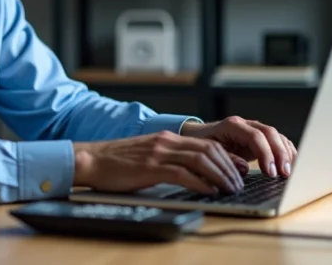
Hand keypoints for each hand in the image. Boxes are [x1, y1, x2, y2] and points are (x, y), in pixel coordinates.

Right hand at [72, 131, 244, 195]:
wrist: (92, 159)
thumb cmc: (118, 162)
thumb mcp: (149, 156)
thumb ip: (169, 160)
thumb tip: (193, 175)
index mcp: (168, 138)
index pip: (207, 144)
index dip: (227, 157)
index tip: (239, 171)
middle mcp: (167, 142)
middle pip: (209, 150)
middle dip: (228, 168)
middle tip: (239, 183)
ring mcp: (159, 153)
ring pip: (200, 160)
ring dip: (219, 175)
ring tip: (230, 189)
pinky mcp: (150, 167)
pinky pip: (182, 173)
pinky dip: (200, 183)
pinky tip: (209, 192)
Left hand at [180, 116, 297, 177]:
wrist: (199, 137)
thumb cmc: (203, 145)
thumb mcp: (209, 153)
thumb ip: (226, 159)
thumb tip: (244, 168)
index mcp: (232, 125)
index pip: (255, 136)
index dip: (265, 154)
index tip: (271, 172)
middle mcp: (246, 124)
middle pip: (270, 133)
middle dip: (280, 154)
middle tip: (285, 174)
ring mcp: (254, 129)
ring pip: (277, 136)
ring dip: (286, 154)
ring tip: (289, 173)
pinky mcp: (260, 138)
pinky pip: (278, 141)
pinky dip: (286, 152)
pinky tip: (290, 165)